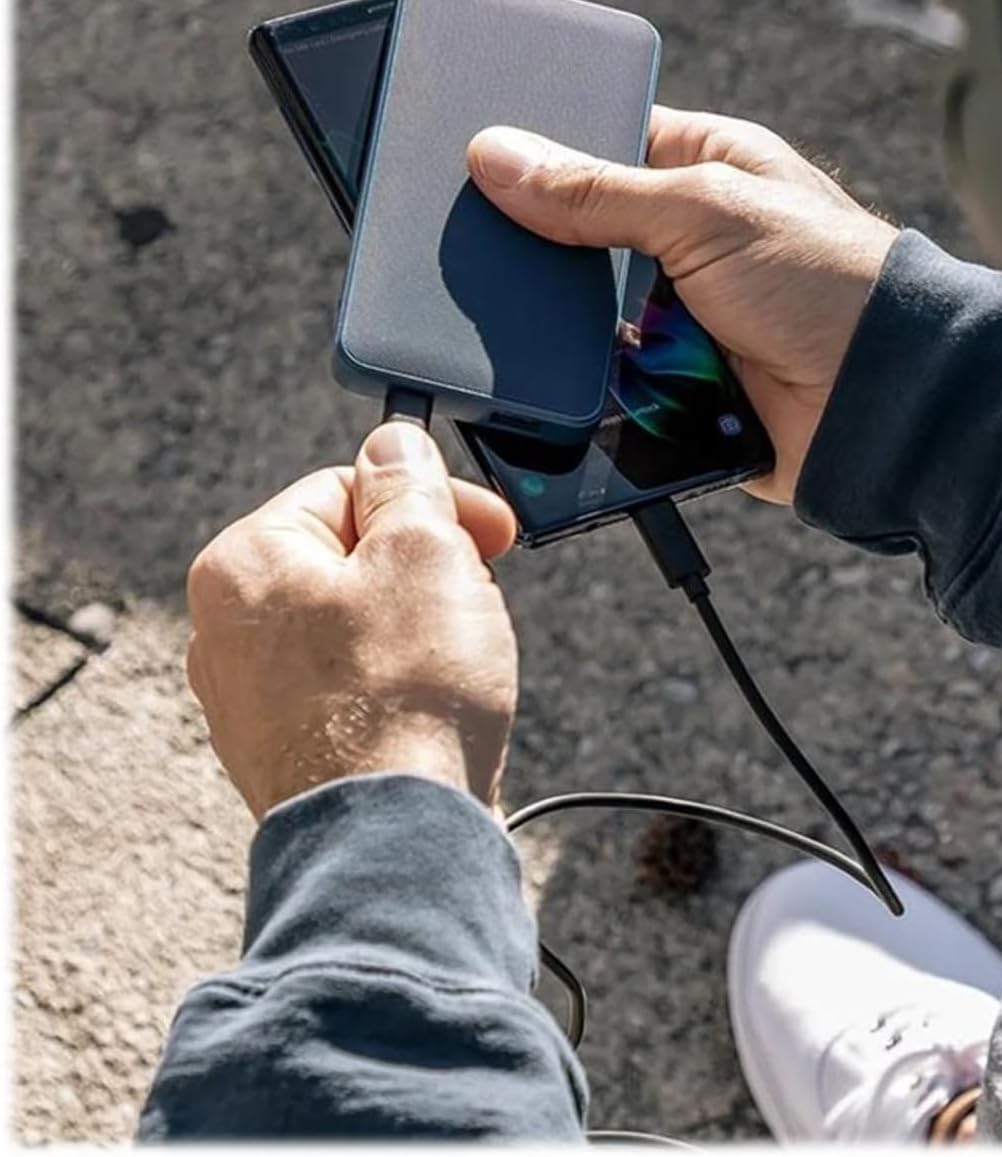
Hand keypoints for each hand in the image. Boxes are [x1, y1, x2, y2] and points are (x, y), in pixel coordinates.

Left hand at [186, 422, 518, 819]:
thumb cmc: (404, 694)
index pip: (347, 487)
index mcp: (247, 562)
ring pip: (360, 623)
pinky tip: (438, 705)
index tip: (489, 528)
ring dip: (422, 624)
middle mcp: (228, 629)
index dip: (431, 500)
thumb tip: (393, 443)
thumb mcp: (423, 550)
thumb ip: (407, 482)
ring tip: (461, 660)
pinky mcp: (290, 750)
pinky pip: (356, 686)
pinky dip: (403, 683)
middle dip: (429, 566)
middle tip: (478, 595)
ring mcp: (253, 698)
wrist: (397, 840)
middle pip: (352, 556)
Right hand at [467, 107, 898, 502]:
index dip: (547, 145)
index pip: (606, 140)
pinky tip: (545, 374)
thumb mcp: (706, 210)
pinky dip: (582, 377)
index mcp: (708, 168)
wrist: (883, 403)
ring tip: (506, 313)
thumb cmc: (827, 280)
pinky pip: (604, 377)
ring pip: (585, 312)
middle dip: (543, 246)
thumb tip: (497, 156)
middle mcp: (690, 239)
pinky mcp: (674, 384)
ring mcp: (679, 314)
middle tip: (477, 241)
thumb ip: (597, 191)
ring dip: (560, 320)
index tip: (479, 152)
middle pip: (583, 234)